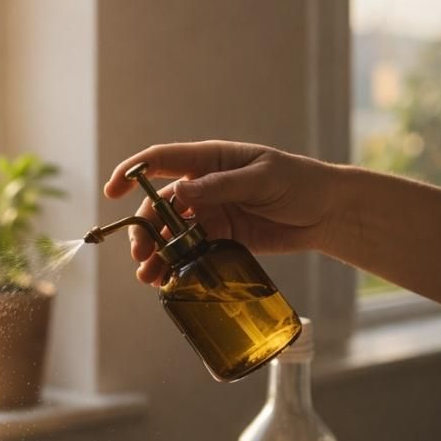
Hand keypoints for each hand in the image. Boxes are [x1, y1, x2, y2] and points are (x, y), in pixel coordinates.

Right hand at [105, 140, 340, 284]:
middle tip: (141, 254)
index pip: (161, 160)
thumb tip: (180, 191)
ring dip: (156, 253)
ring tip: (149, 276)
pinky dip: (176, 265)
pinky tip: (167, 280)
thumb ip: (221, 186)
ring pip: (171, 232)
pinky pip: (190, 251)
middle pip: (159, 205)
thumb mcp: (262, 178)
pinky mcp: (221, 238)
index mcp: (210, 160)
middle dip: (144, 229)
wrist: (328, 213)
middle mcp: (203, 186)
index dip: (132, 172)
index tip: (112, 191)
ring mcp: (210, 213)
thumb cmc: (300, 183)